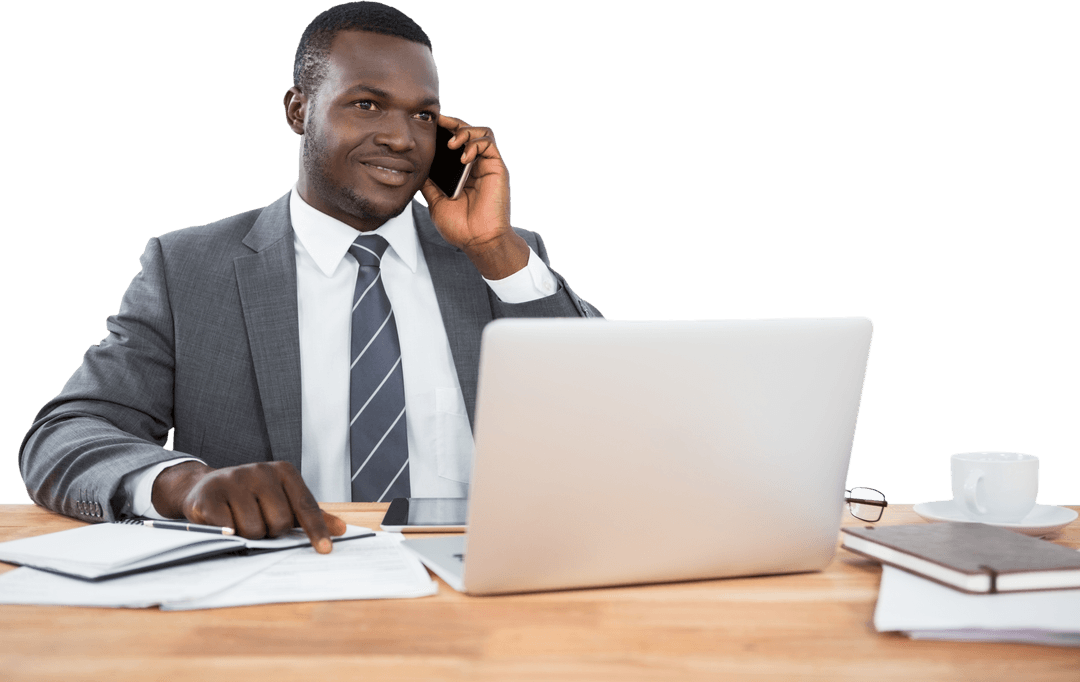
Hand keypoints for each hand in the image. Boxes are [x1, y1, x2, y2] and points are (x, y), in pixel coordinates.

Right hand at [151, 461, 346, 552]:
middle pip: (279, 522)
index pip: (305, 505)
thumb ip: (309, 514)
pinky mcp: (209, 496)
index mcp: (283, 471)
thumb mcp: (282, 499)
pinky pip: (228, 530)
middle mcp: (260, 471)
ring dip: (248, 536)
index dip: (316, 530)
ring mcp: (233, 480)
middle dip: (271, 532)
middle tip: (260, 523)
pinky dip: (228, 535)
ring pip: (254, 529)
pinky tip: (223, 523)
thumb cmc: (251, 497)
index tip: (325, 550)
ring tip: (240, 522)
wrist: (204, 487)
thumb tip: (341, 529)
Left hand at [420, 114, 529, 279]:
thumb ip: (429, 184)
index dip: (444, 131)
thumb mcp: (435, 202)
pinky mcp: (497, 168)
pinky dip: (475, 144)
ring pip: (481, 133)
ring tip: (452, 143)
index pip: (454, 143)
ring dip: (465, 131)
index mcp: (461, 173)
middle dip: (453, 124)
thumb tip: (416, 168)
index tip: (430, 127)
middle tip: (439, 123)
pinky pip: (488, 144)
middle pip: (467, 132)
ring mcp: (486, 166)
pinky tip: (464, 156)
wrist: (477, 241)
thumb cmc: (460, 227)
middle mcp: (475, 166)